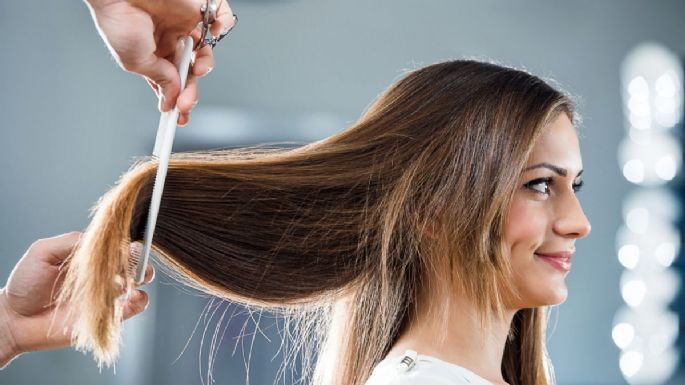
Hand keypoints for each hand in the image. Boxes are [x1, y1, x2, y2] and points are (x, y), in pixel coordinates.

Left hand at [0, 231, 153, 367]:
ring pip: (140, 281)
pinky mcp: (110, 315)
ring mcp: (108, 294)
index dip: (125, 242)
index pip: (118, 243)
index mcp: (91, 256)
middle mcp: (103, 273)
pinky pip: (136, 306)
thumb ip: (71, 242)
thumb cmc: (26, 284)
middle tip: (128, 263)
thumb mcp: (43, 252)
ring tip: (124, 281)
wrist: (16, 319)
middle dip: (138, 258)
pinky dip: (140, 299)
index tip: (123, 244)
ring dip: (139, 277)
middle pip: (134, 260)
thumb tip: (101, 241)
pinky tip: (129, 297)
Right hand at [85, 0, 235, 124]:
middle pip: (190, 70)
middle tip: (187, 104)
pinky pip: (221, 16)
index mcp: (154, 50)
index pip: (172, 79)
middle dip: (191, 90)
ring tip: (196, 68)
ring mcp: (185, 21)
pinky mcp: (198, 4)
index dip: (178, 99)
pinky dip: (224, 25)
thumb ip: (160, 79)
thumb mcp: (136, 61)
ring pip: (206, 50)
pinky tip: (214, 34)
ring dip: (205, 65)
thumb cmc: (117, 19)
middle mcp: (171, 37)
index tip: (180, 118)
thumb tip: (173, 98)